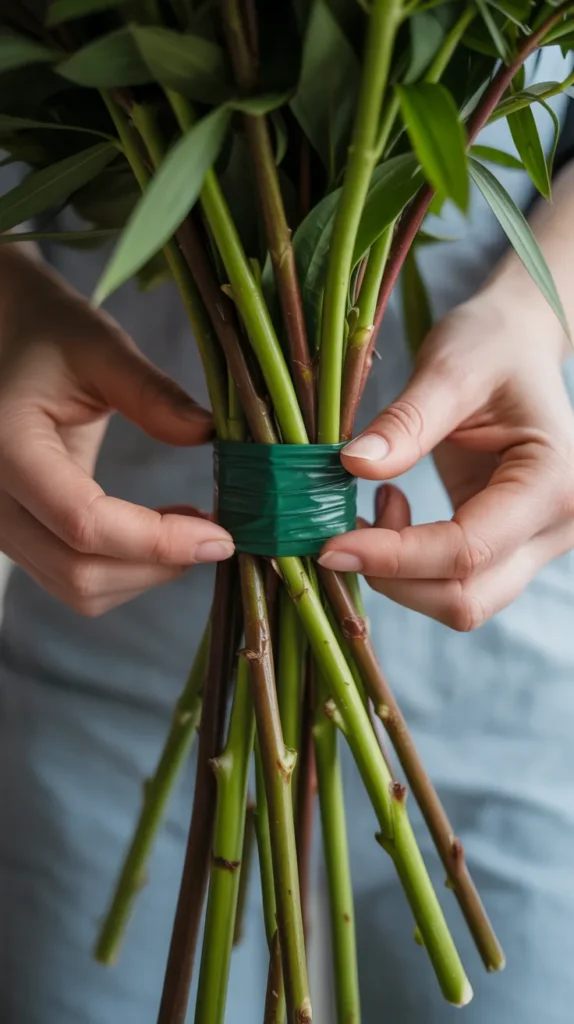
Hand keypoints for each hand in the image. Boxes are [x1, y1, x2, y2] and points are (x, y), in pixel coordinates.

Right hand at [0, 248, 233, 615]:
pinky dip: (127, 570)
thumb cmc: (50, 335)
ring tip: (192, 529)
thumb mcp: (100, 347)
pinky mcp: (20, 536)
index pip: (83, 522)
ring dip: (147, 574)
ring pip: (79, 588)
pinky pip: (74, 579)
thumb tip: (210, 435)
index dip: (158, 541)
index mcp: (6, 448)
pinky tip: (159, 533)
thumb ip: (152, 393)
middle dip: (159, 565)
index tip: (221, 534)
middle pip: (80, 571)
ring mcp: (1, 525)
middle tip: (218, 535)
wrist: (5, 342)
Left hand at [319, 295, 573, 629]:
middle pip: (467, 597)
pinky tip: (392, 509)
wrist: (519, 344)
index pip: (466, 551)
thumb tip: (352, 465)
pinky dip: (411, 564)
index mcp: (554, 481)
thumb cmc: (492, 345)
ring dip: (400, 575)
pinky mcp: (509, 545)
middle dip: (394, 578)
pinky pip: (456, 581)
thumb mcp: (449, 369)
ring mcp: (537, 543)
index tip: (330, 543)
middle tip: (339, 533)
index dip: (393, 557)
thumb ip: (406, 421)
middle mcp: (558, 526)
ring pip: (461, 600)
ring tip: (376, 503)